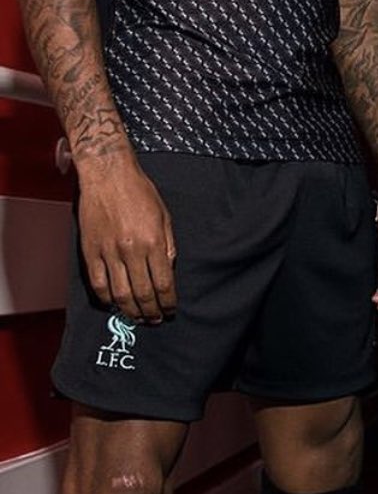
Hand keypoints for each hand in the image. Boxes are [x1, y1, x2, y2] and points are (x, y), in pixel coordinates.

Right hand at [77, 155, 176, 321]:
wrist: (108, 174)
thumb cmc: (139, 192)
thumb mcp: (165, 216)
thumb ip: (168, 245)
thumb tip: (169, 270)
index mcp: (153, 241)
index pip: (163, 283)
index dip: (168, 301)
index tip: (170, 310)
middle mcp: (131, 250)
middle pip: (142, 293)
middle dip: (151, 311)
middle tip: (156, 319)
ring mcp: (108, 252)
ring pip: (119, 294)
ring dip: (130, 311)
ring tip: (137, 317)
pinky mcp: (90, 251)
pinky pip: (98, 283)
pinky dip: (106, 298)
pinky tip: (114, 303)